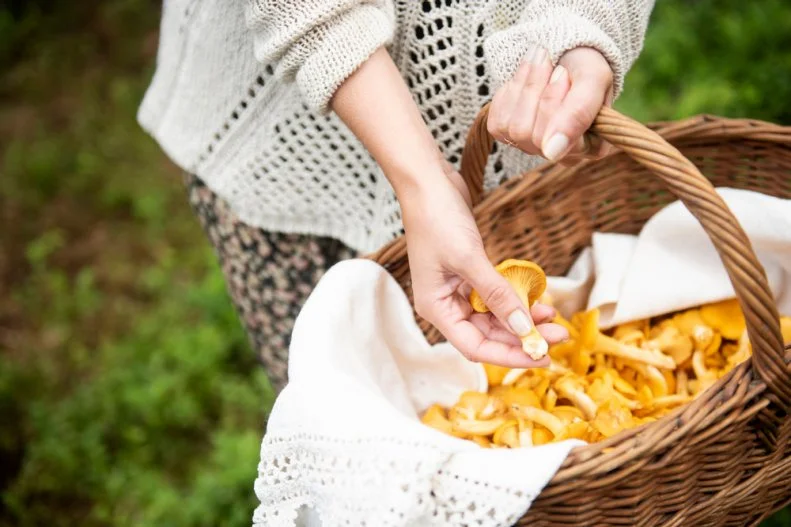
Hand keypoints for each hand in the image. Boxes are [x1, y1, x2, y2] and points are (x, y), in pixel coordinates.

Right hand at [400, 167, 568, 367]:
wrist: (428, 182)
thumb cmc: (437, 218)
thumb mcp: (469, 258)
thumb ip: (497, 295)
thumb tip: (523, 328)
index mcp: (436, 308)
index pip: (474, 347)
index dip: (508, 355)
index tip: (541, 356)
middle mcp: (446, 305)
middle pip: (488, 335)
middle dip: (522, 337)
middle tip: (559, 335)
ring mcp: (457, 290)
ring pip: (495, 319)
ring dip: (523, 320)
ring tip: (554, 319)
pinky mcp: (468, 275)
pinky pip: (496, 298)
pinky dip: (516, 301)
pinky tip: (538, 301)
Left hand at [488, 46, 613, 163]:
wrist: (567, 51)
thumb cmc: (585, 66)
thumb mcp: (592, 79)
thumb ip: (579, 113)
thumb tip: (551, 153)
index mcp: (592, 147)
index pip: (554, 139)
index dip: (552, 101)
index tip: (562, 71)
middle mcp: (562, 154)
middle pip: (526, 133)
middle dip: (535, 89)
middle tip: (547, 61)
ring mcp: (533, 147)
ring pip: (510, 127)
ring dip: (521, 86)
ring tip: (537, 61)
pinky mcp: (509, 136)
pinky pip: (497, 122)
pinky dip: (508, 92)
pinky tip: (523, 77)